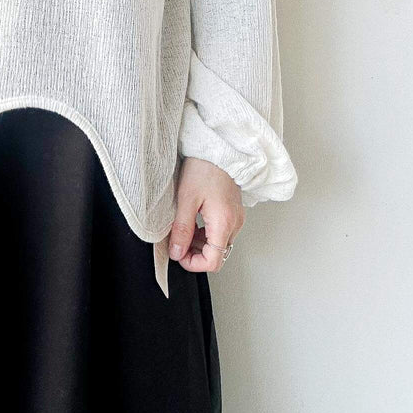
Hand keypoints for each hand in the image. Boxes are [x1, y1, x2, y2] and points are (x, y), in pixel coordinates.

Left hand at [169, 156, 243, 272]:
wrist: (217, 148)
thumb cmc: (203, 168)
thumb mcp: (186, 199)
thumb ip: (181, 229)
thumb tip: (176, 252)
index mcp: (224, 223)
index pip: (214, 262)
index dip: (193, 263)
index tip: (178, 255)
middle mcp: (235, 224)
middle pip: (217, 255)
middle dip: (195, 254)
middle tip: (177, 241)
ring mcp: (236, 218)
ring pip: (219, 245)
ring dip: (200, 244)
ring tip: (183, 230)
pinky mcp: (233, 212)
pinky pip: (221, 232)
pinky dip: (206, 234)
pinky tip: (193, 223)